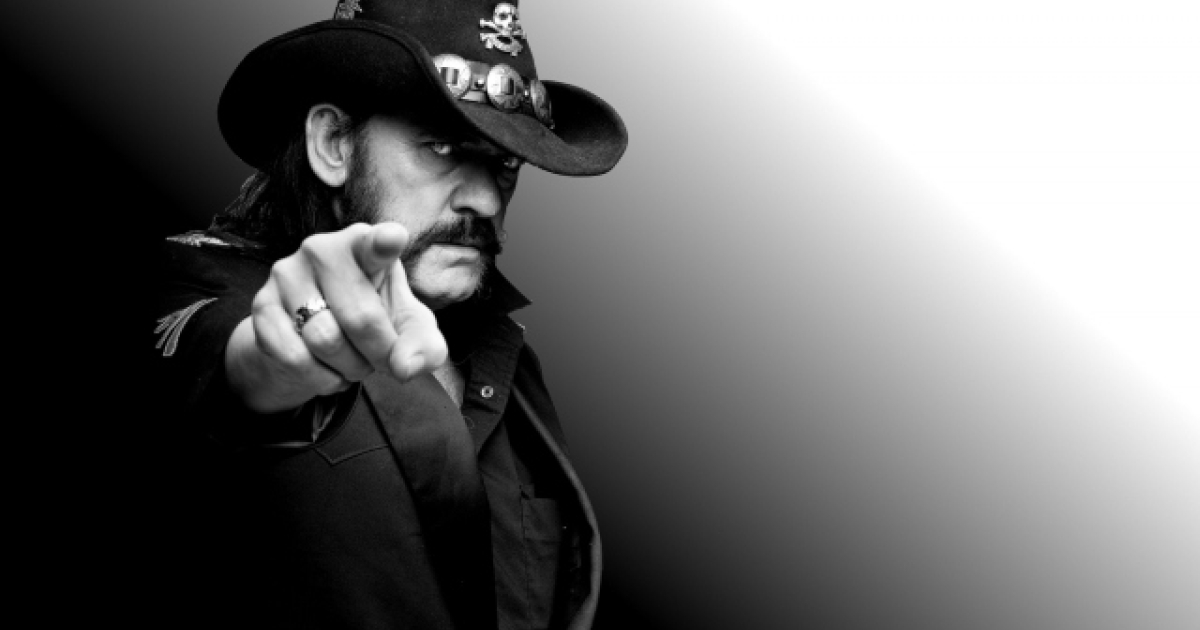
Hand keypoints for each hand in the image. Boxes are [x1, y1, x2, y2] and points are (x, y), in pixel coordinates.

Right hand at [225, 222, 447, 413]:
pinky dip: (319, 377)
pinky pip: (294, 357)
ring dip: (348, 367)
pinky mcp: (261, 305)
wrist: (313, 339)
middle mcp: (322, 249)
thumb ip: (423, 346)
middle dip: (379, 354)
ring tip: (352, 360)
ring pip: (325, 341)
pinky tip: (324, 367)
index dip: (385, 242)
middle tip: (381, 360)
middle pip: (361, 319)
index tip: (394, 239)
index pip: (375, 242)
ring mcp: (286, 274)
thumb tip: (406, 367)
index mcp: (365, 245)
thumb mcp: (407, 330)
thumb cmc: (373, 320)